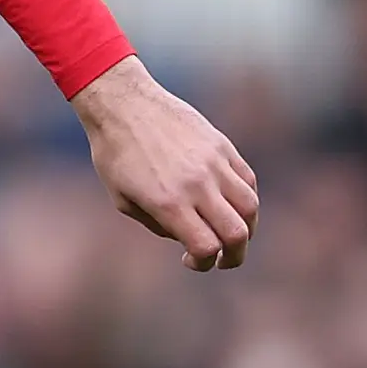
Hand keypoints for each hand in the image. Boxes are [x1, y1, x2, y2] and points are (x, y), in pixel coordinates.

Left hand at [71, 56, 256, 271]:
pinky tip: (229, 204)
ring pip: (251, 207)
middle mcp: (196, 184)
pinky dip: (245, 199)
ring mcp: (213, 163)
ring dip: (247, 228)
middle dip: (235, 256)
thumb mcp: (124, 201)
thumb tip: (189, 237)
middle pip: (237, 233)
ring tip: (231, 232)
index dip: (204, 264)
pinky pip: (247, 180)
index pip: (206, 247)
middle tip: (224, 259)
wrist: (124, 104)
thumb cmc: (115, 155)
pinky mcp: (222, 146)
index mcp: (168, 202)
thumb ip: (160, 225)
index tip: (191, 260)